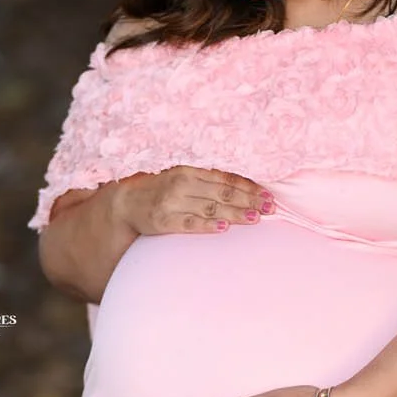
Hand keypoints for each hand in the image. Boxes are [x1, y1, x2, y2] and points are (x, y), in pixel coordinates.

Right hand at [115, 165, 274, 237]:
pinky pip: (189, 223)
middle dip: (249, 200)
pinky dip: (208, 225)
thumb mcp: (182, 178)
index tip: (268, 195)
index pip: (225, 178)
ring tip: (255, 218)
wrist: (125, 203)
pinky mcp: (163, 221)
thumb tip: (243, 186)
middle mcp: (182, 183)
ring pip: (210, 207)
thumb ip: (207, 180)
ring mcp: (172, 202)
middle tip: (270, 208)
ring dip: (235, 213)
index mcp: (189, 170)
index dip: (249, 186)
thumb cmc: (161, 190)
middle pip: (222, 192)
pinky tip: (224, 227)